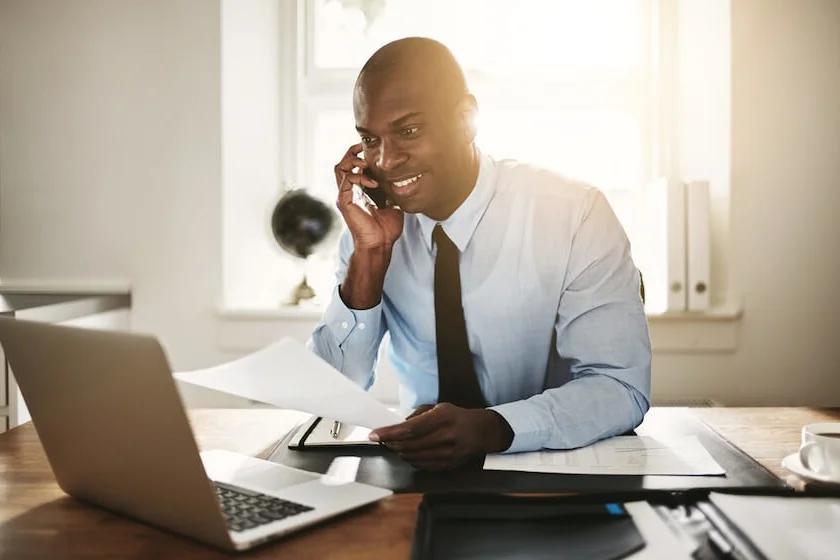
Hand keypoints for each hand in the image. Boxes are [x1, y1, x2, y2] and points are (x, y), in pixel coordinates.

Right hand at [334, 143, 403, 250]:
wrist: (380, 244)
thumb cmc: (386, 229)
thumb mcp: (393, 204)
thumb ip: (392, 191)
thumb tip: (400, 181)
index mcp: (359, 191)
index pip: (354, 167)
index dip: (361, 156)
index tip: (373, 149)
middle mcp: (349, 191)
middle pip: (343, 163)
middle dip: (353, 152)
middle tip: (364, 147)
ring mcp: (345, 195)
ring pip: (340, 168)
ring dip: (352, 160)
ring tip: (366, 162)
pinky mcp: (344, 200)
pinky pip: (346, 179)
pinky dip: (360, 176)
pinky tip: (374, 182)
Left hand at [369, 403, 513, 470]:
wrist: (481, 432)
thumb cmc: (456, 417)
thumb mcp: (438, 407)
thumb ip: (417, 415)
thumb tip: (397, 425)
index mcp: (442, 418)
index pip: (410, 429)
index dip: (389, 433)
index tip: (374, 434)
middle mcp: (446, 436)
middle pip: (409, 445)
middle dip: (391, 443)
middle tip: (383, 439)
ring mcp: (447, 453)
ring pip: (413, 457)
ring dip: (400, 451)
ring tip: (395, 444)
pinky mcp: (447, 465)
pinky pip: (421, 465)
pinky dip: (411, 459)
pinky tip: (409, 452)